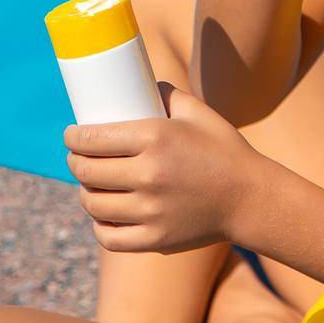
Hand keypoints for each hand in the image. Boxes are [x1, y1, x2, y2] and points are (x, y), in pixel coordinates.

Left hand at [63, 81, 262, 252]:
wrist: (251, 198)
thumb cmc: (223, 150)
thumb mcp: (198, 111)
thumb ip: (165, 93)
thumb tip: (138, 82)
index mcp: (155, 137)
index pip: (92, 139)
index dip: (73, 138)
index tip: (71, 135)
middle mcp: (149, 175)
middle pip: (87, 171)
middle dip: (75, 162)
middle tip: (77, 158)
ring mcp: (151, 211)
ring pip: (93, 203)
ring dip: (84, 192)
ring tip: (89, 185)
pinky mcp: (156, 240)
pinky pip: (109, 237)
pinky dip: (99, 224)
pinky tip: (103, 214)